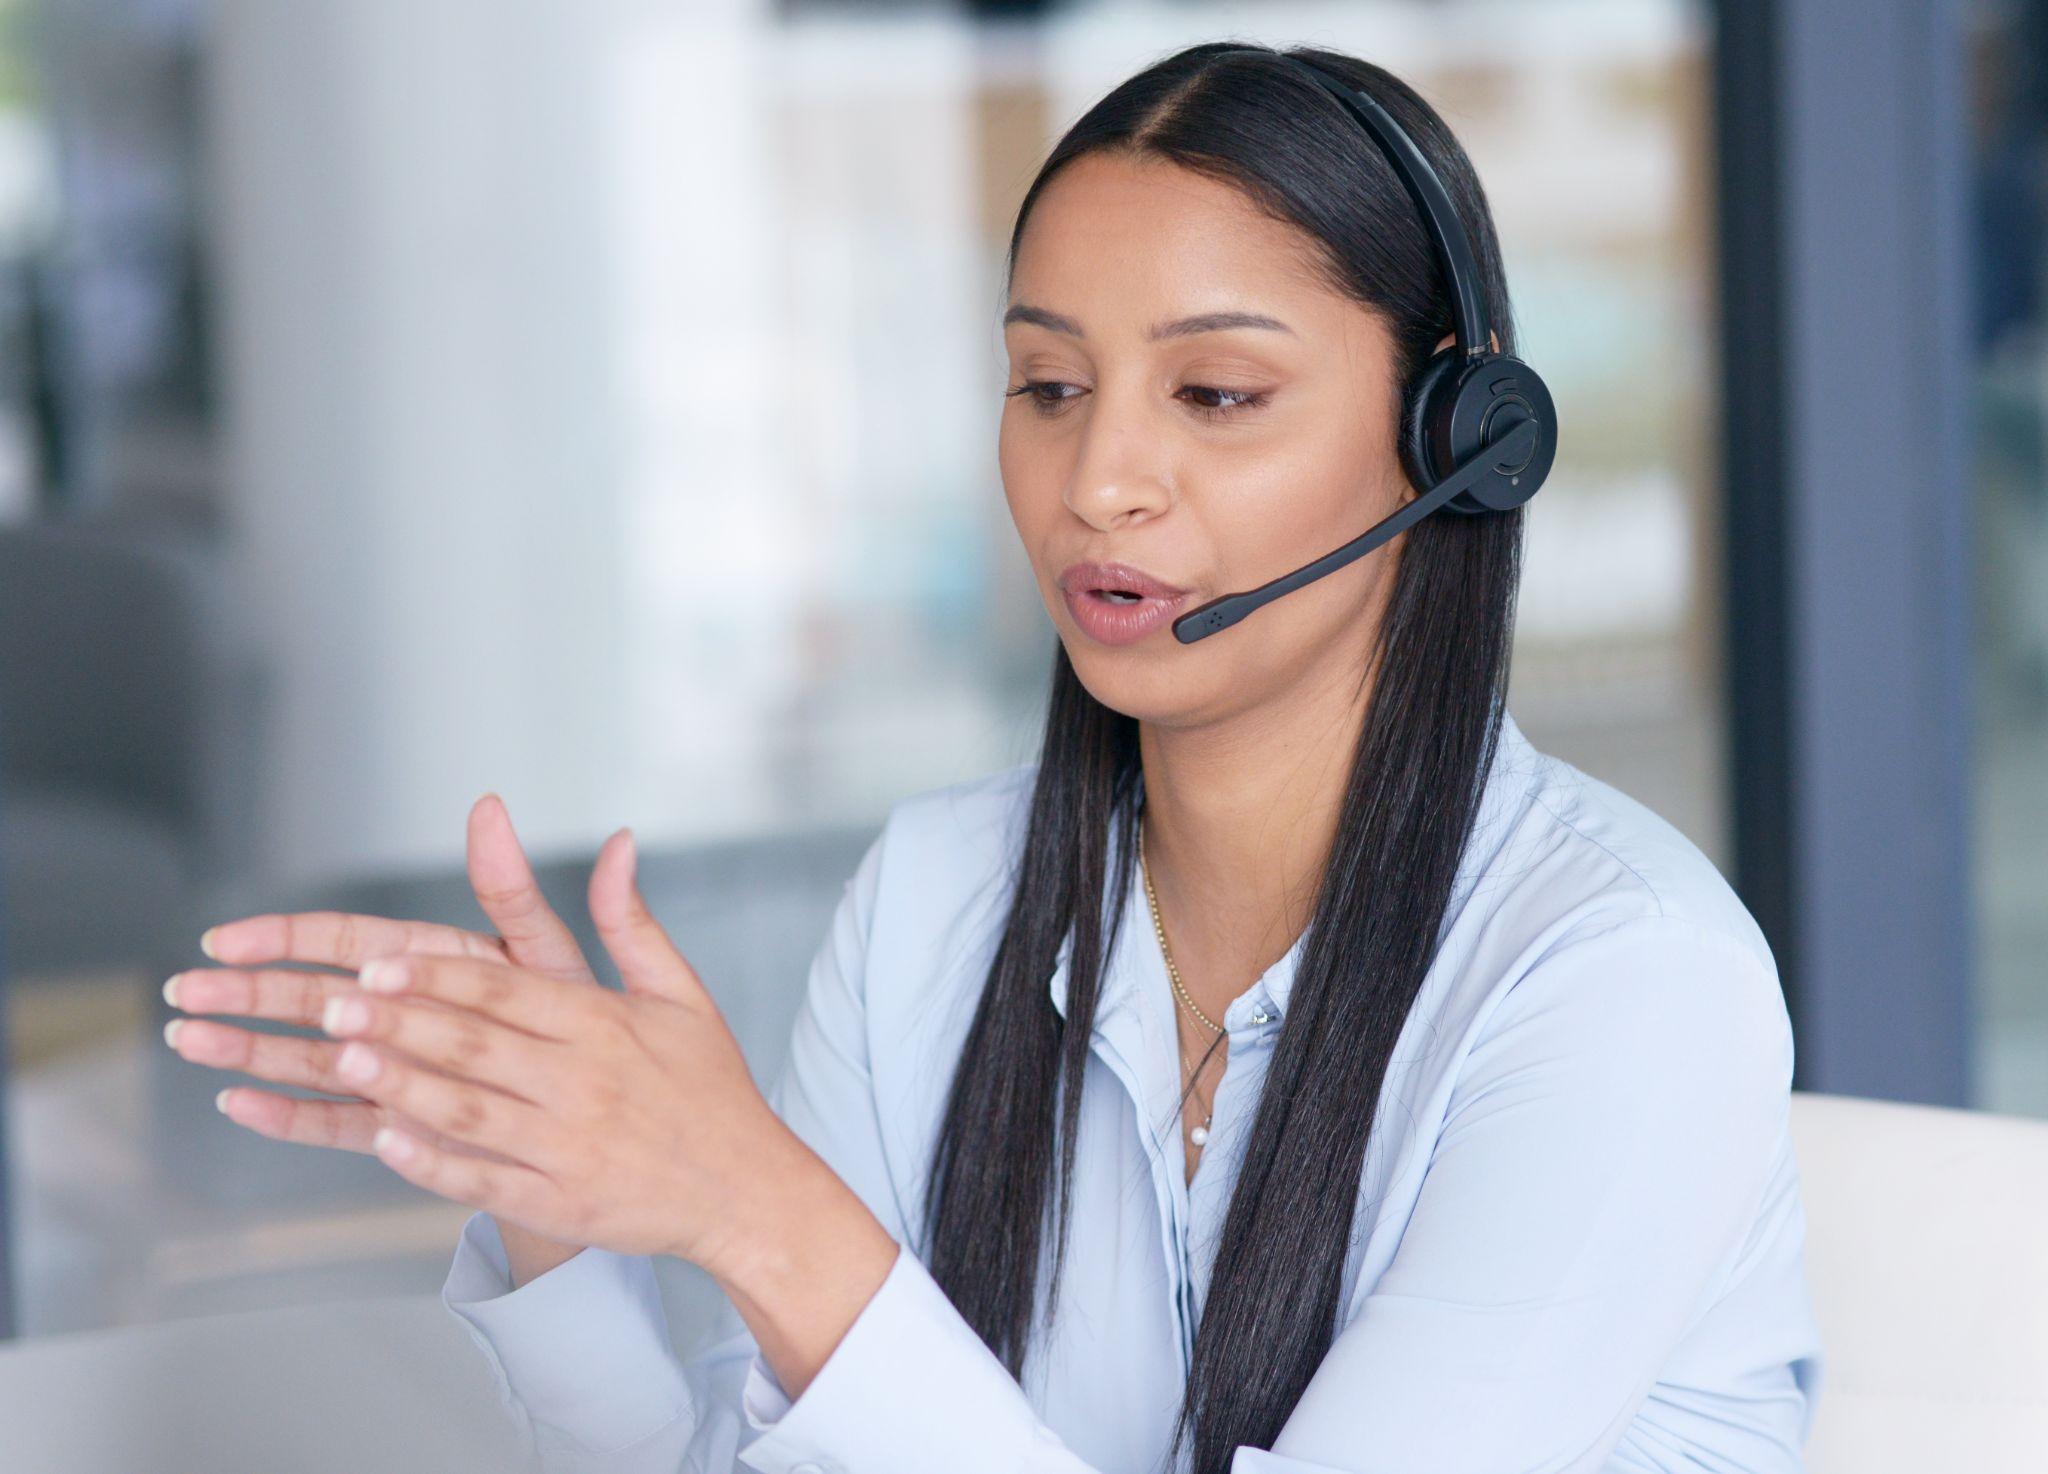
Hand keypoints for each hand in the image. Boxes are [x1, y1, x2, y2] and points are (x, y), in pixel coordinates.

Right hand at [169, 794, 610, 1268]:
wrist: (614, 1110)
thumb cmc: (584, 1023)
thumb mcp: (549, 954)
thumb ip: (512, 889)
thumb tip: (490, 805)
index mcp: (437, 963)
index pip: (350, 940)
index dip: (288, 936)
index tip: (229, 937)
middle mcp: (409, 1013)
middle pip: (316, 997)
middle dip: (249, 993)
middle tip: (186, 991)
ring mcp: (401, 1068)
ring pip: (313, 1057)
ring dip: (249, 1049)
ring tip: (189, 1038)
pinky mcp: (405, 1122)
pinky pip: (341, 1120)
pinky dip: (291, 1116)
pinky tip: (238, 1104)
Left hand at [308, 822, 815, 1279]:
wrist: (749, 1191)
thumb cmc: (709, 1088)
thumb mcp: (681, 994)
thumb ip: (632, 921)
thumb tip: (619, 841)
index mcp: (605, 1024)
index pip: (506, 990)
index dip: (437, 975)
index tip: (377, 963)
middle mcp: (585, 1081)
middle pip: (476, 1045)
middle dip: (400, 1024)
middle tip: (332, 1005)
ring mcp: (571, 1146)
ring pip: (470, 1111)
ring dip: (402, 1087)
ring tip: (342, 1063)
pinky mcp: (562, 1202)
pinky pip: (485, 1182)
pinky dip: (433, 1164)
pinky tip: (384, 1143)